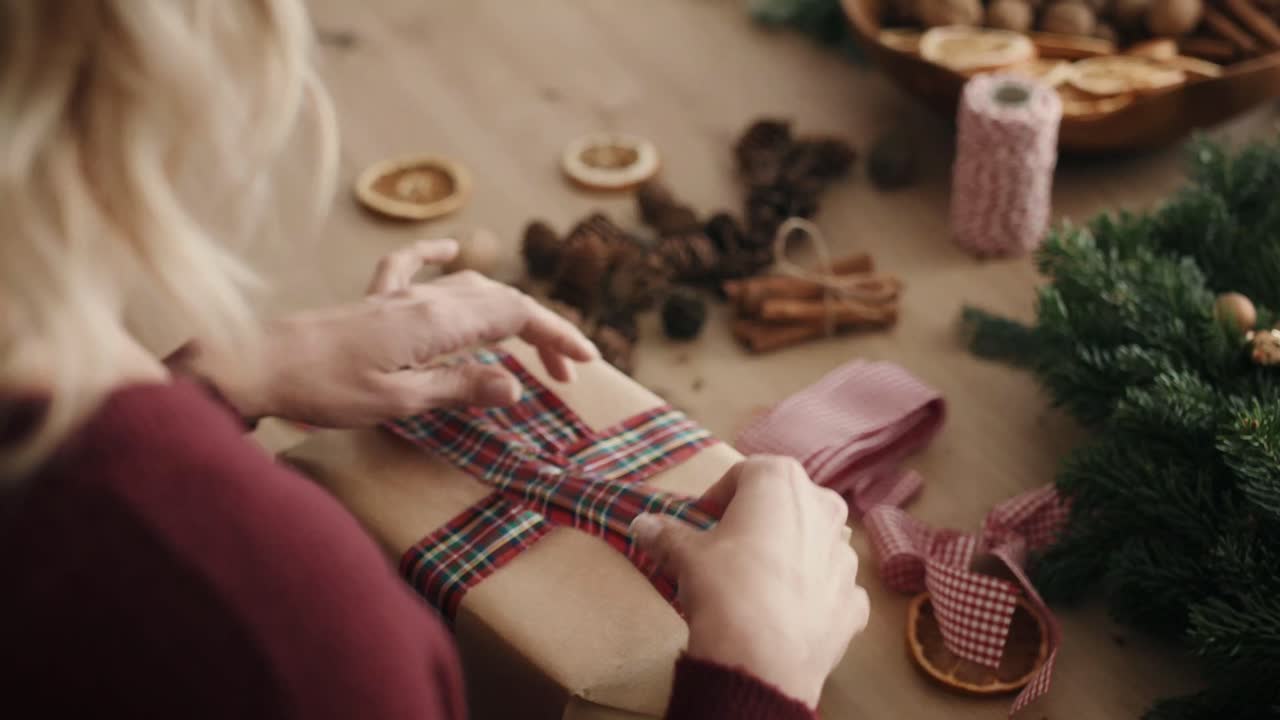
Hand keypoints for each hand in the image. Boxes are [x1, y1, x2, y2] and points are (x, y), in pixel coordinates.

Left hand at [182, 239, 597, 426]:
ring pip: (469, 289)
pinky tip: (449, 251)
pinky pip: (412, 268)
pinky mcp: (373, 301)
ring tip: (528, 347)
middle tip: (566, 375)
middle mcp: (424, 299)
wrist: (255, 365)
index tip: (586, 362)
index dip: (557, 335)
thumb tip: (518, 386)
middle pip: (501, 303)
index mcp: (437, 321)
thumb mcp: (398, 401)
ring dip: (506, 313)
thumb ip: (460, 388)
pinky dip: (438, 259)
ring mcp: (398, 296)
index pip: (516, 316)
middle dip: (542, 334)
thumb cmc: (323, 389)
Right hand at [629, 456, 867, 707]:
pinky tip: (788, 613)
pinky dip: (813, 594)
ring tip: (760, 582)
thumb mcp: (685, 555)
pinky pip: (831, 586)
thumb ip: (666, 534)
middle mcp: (823, 508)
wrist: (763, 658)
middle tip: (732, 547)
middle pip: (788, 503)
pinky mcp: (856, 599)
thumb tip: (640, 524)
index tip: (704, 518)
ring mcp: (846, 555)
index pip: (746, 473)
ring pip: (815, 542)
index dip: (721, 495)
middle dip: (762, 519)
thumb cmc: (724, 586)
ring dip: (792, 553)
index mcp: (782, 482)